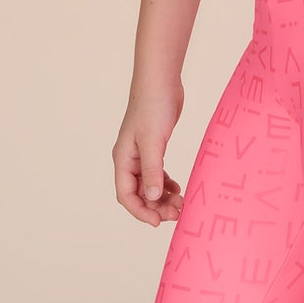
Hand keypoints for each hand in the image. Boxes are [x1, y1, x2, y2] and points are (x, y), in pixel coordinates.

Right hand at [113, 79, 185, 226]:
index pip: (126, 195)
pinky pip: (157, 172)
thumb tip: (153, 197)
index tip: (159, 222)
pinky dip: (166, 183)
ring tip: (181, 204)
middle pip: (138, 193)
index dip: (141, 211)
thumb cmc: (153, 106)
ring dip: (163, 197)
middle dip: (156, 206)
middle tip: (178, 213)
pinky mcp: (154, 146)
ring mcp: (141, 153)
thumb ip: (152, 170)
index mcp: (123, 159)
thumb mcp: (153, 140)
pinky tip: (178, 187)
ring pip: (149, 184)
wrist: (160, 80)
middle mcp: (129, 159)